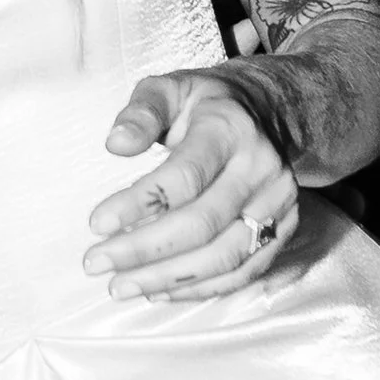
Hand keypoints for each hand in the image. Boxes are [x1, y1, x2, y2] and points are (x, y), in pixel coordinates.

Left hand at [86, 68, 299, 298]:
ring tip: (120, 286)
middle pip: (202, 223)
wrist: (266, 113)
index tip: (96, 224)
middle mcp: (261, 169)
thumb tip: (116, 144)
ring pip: (224, 256)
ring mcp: (278, 203)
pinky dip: (199, 288)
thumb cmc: (204, 104)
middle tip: (96, 262)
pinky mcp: (283, 229)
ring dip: (167, 277)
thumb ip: (141, 112)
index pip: (184, 177)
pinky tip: (157, 290)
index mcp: (230, 130)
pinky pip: (243, 271)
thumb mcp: (168, 90)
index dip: (138, 204)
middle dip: (143, 250)